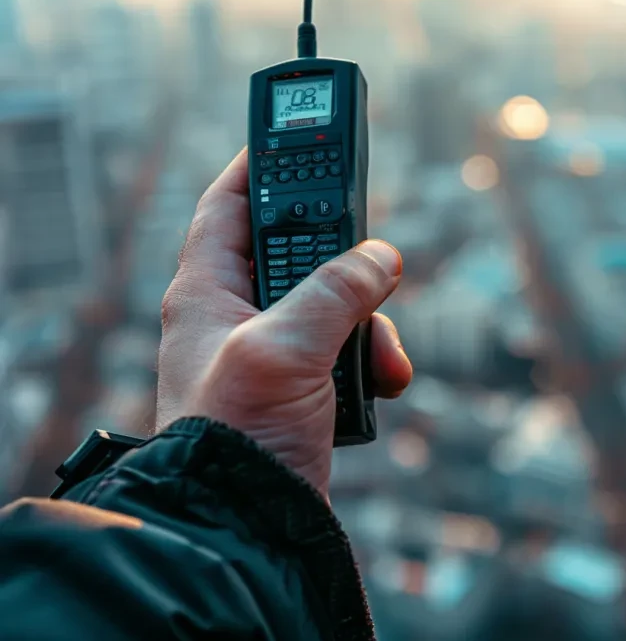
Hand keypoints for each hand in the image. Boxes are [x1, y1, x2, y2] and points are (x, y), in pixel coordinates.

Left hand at [156, 148, 412, 497]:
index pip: (229, 205)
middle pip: (297, 253)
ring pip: (335, 304)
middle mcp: (236, 315)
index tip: (298, 139)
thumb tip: (379, 256)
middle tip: (372, 258)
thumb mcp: (287, 347)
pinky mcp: (302, 386)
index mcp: (207, 292)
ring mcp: (271, 352)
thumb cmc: (239, 434)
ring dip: (368, 324)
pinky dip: (372, 361)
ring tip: (378, 358)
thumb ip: (335, 290)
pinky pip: (347, 351)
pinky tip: (383, 383)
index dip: (260, 167)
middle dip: (344, 263)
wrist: (249, 523)